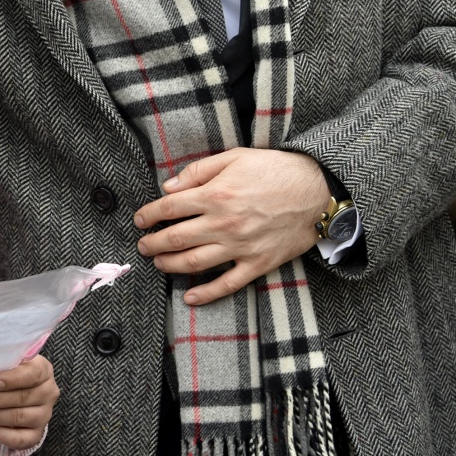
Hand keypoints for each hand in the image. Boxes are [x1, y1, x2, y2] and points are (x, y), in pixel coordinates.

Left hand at [0, 355, 57, 449]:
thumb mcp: (7, 363)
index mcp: (43, 370)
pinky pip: (18, 438)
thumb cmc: (6, 373)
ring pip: (17, 418)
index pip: (32, 374)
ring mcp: (44, 415)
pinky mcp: (36, 434)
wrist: (15, 393)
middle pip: (21, 398)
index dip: (11, 379)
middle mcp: (48, 392)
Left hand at [134, 148, 328, 304]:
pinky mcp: (257, 263)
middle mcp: (223, 223)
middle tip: (142, 246)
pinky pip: (227, 284)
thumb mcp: (234, 158)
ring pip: (193, 263)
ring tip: (158, 263)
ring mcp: (240, 246)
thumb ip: (198, 171)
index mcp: (215, 194)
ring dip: (169, 266)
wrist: (315, 191)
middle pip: (175, 238)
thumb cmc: (274, 170)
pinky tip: (190, 297)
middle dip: (152, 244)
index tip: (139, 220)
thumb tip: (168, 187)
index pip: (169, 208)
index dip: (148, 215)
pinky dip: (206, 294)